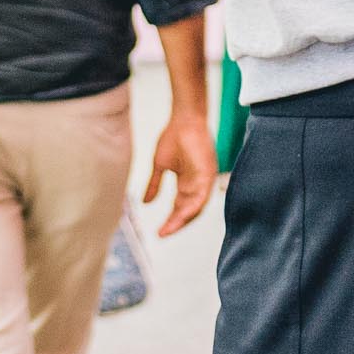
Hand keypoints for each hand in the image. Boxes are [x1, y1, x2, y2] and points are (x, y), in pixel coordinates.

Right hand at [145, 109, 217, 236]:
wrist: (184, 119)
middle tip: (162, 234)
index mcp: (187, 183)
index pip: (180, 208)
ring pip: (196, 207)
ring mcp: (204, 180)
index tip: (158, 231)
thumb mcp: (159, 165)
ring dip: (182, 220)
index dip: (171, 220)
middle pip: (188, 211)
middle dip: (176, 224)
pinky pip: (202, 196)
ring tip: (169, 229)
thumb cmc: (173, 137)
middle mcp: (197, 185)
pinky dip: (192, 207)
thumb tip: (145, 203)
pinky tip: (182, 216)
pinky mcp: (208, 174)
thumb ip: (154, 185)